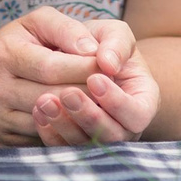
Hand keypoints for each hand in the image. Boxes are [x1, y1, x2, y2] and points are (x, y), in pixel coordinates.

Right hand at [0, 6, 118, 147]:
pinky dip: (67, 133)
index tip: (110, 68)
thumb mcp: (38, 23)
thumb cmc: (20, 45)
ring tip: (103, 105)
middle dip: (88, 93)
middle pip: (52, 97)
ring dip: (81, 116)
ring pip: (50, 122)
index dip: (85, 69)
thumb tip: (95, 52)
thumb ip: (67, 29)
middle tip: (113, 89)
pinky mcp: (2, 140)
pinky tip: (83, 122)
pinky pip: (42, 141)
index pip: (51, 67)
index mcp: (3, 53)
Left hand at [29, 19, 160, 146]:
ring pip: (85, 145)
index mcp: (142, 101)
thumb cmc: (102, 44)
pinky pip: (62, 147)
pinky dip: (50, 132)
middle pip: (113, 136)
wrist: (80, 57)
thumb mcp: (114, 34)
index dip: (118, 102)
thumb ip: (116, 44)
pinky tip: (38, 111)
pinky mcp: (73, 142)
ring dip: (65, 125)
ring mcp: (99, 138)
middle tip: (67, 93)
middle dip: (89, 116)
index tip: (94, 79)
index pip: (138, 114)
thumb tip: (107, 63)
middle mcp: (124, 126)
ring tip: (44, 101)